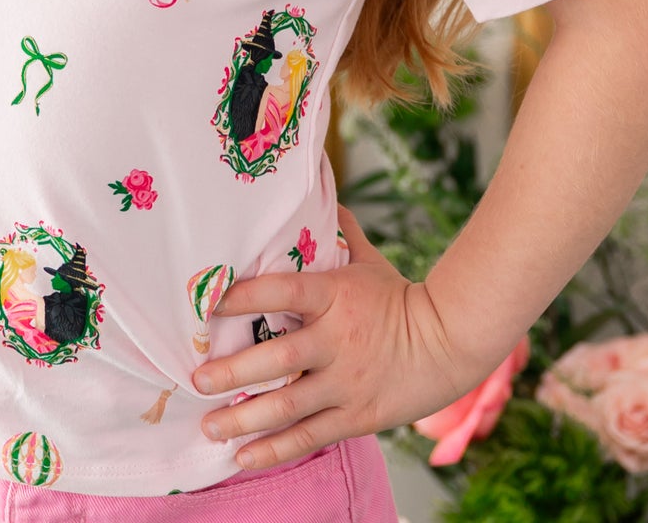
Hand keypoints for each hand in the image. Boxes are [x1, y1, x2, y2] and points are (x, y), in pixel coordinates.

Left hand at [191, 202, 468, 471]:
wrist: (451, 343)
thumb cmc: (402, 298)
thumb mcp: (369, 262)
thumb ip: (340, 234)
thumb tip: (321, 190)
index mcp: (336, 296)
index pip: (283, 291)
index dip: (245, 296)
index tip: (208, 303)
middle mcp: (337, 340)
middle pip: (278, 358)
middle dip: (232, 371)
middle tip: (196, 379)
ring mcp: (346, 382)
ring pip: (288, 405)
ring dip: (244, 418)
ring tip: (208, 426)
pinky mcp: (356, 417)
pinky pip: (309, 436)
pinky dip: (274, 448)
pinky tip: (242, 456)